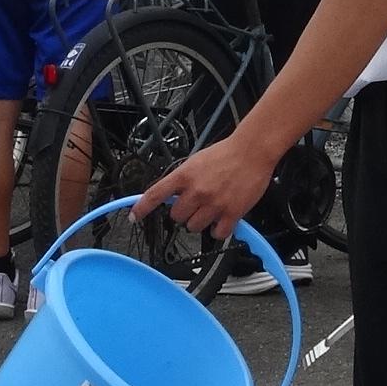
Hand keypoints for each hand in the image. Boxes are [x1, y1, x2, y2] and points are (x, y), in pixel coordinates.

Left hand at [138, 131, 276, 240]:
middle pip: (176, 216)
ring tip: (212, 207)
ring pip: (194, 227)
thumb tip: (170, 195)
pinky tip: (222, 219)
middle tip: (197, 202)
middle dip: (184, 212)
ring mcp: (213, 204)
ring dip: (201, 221)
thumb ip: (182, 179)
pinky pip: (217, 234)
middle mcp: (196, 191)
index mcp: (184, 176)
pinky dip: (218, 230)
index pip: (156, 194)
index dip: (142, 208)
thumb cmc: (226, 154)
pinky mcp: (231, 213)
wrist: (252, 151)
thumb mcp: (195, 161)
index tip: (134, 216)